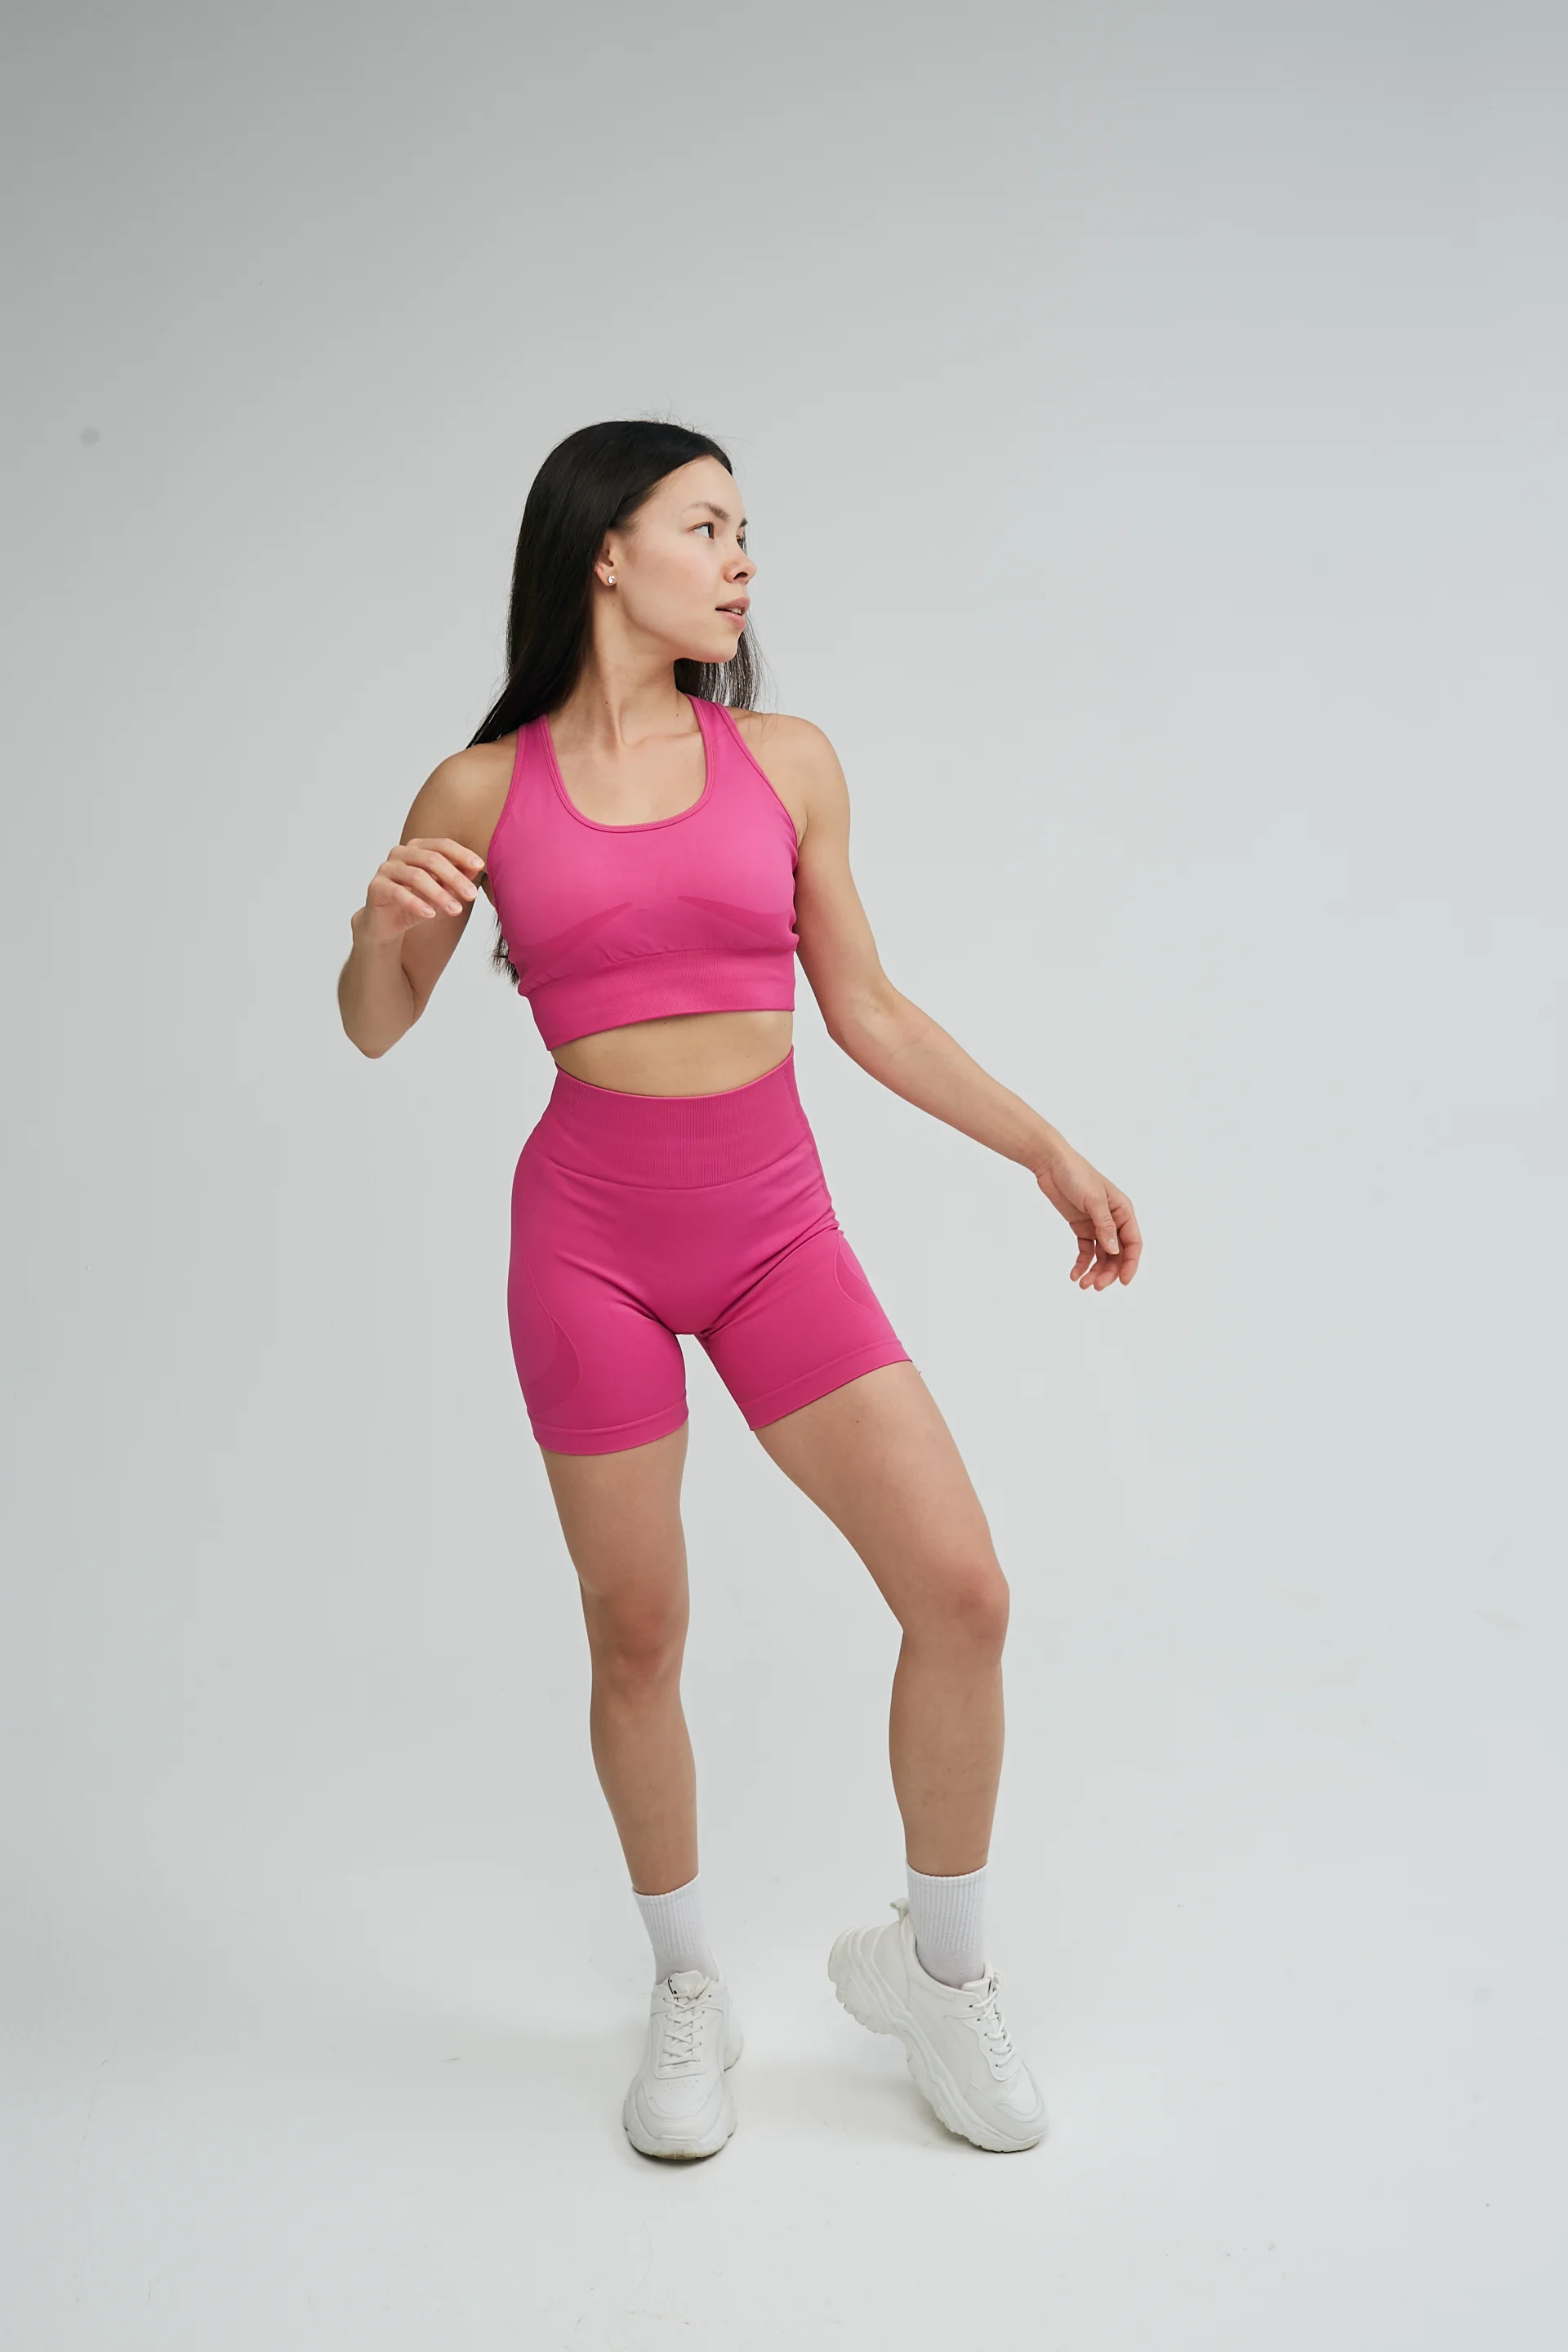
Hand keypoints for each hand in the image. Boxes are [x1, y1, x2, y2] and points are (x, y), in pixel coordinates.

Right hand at [358, 837, 485, 943]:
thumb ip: (456, 877)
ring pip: (416, 876)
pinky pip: (397, 892)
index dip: (461, 853)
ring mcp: (386, 868)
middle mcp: (400, 853)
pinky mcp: (376, 886)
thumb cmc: (416, 901)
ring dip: (439, 894)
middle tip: (471, 894)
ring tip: (455, 910)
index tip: (479, 865)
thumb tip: (477, 866)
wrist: (387, 923)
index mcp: (418, 848)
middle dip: (454, 877)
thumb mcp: (442, 890)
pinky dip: (416, 903)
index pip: (442, 845)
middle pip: (431, 859)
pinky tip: (430, 914)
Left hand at [1033, 1136, 1141, 1288]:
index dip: (1130, 1264)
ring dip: (1094, 1270)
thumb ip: (1105, 1225)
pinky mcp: (1081, 1227)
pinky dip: (1082, 1263)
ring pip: (1102, 1255)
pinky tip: (1074, 1274)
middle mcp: (1113, 1220)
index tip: (1123, 1282)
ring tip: (1083, 1284)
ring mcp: (1097, 1224)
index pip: (1133, 1243)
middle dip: (1108, 1272)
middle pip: (1117, 1254)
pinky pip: (1086, 1250)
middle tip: (1095, 1286)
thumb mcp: (1093, 1199)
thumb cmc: (1076, 1174)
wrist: (1050, 1163)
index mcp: (1123, 1211)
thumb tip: (1115, 1250)